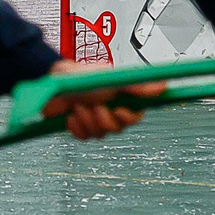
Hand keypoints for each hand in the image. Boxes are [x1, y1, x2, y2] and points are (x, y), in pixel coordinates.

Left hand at [38, 59, 165, 140]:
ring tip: (79, 106)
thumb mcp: (113, 80)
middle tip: (94, 105)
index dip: (128, 117)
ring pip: (100, 134)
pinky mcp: (79, 127)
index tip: (118, 109)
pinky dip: (76, 127)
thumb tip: (162, 86)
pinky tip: (72, 116)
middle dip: (104, 118)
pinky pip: (83, 137)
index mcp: (121, 98)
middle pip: (117, 129)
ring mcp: (94, 120)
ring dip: (88, 121)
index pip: (135, 116)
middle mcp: (109, 110)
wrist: (52, 82)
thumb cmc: (81, 77)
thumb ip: (137, 86)